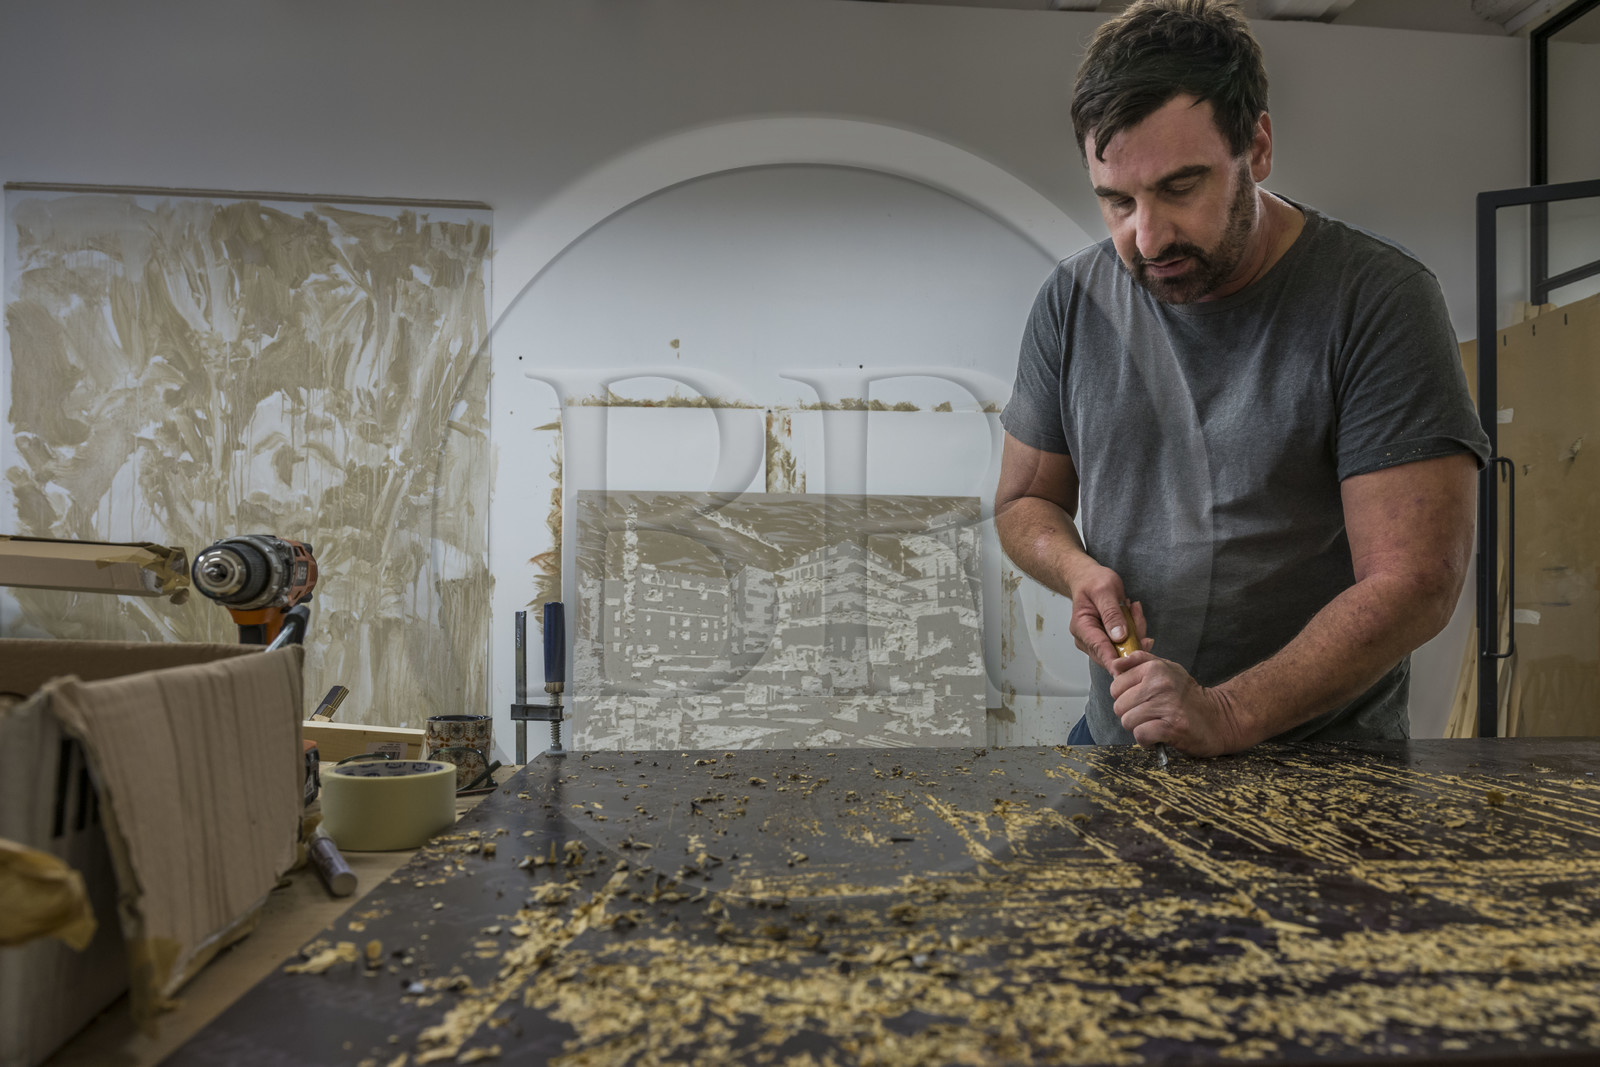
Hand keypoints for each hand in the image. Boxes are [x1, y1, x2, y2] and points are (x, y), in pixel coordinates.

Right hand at [1066, 563, 1149, 670]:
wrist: (1089, 579)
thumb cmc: (1093, 582)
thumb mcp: (1104, 591)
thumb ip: (1112, 614)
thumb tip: (1119, 637)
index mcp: (1082, 627)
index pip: (1100, 649)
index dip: (1117, 660)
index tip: (1133, 663)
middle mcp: (1087, 639)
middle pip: (1115, 652)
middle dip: (1133, 638)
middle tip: (1136, 613)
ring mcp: (1098, 642)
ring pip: (1124, 648)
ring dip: (1135, 630)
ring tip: (1132, 608)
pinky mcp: (1109, 641)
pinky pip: (1128, 642)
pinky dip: (1135, 629)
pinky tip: (1132, 612)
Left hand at [1108, 653, 1251, 756]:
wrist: (1219, 718)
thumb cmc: (1188, 695)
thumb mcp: (1167, 669)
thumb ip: (1140, 662)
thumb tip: (1114, 664)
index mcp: (1155, 668)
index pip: (1116, 685)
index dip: (1125, 697)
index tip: (1141, 700)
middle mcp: (1160, 684)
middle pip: (1119, 705)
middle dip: (1131, 714)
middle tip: (1150, 714)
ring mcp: (1166, 705)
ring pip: (1127, 721)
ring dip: (1139, 728)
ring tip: (1156, 724)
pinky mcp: (1172, 727)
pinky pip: (1140, 735)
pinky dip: (1146, 740)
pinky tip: (1158, 736)